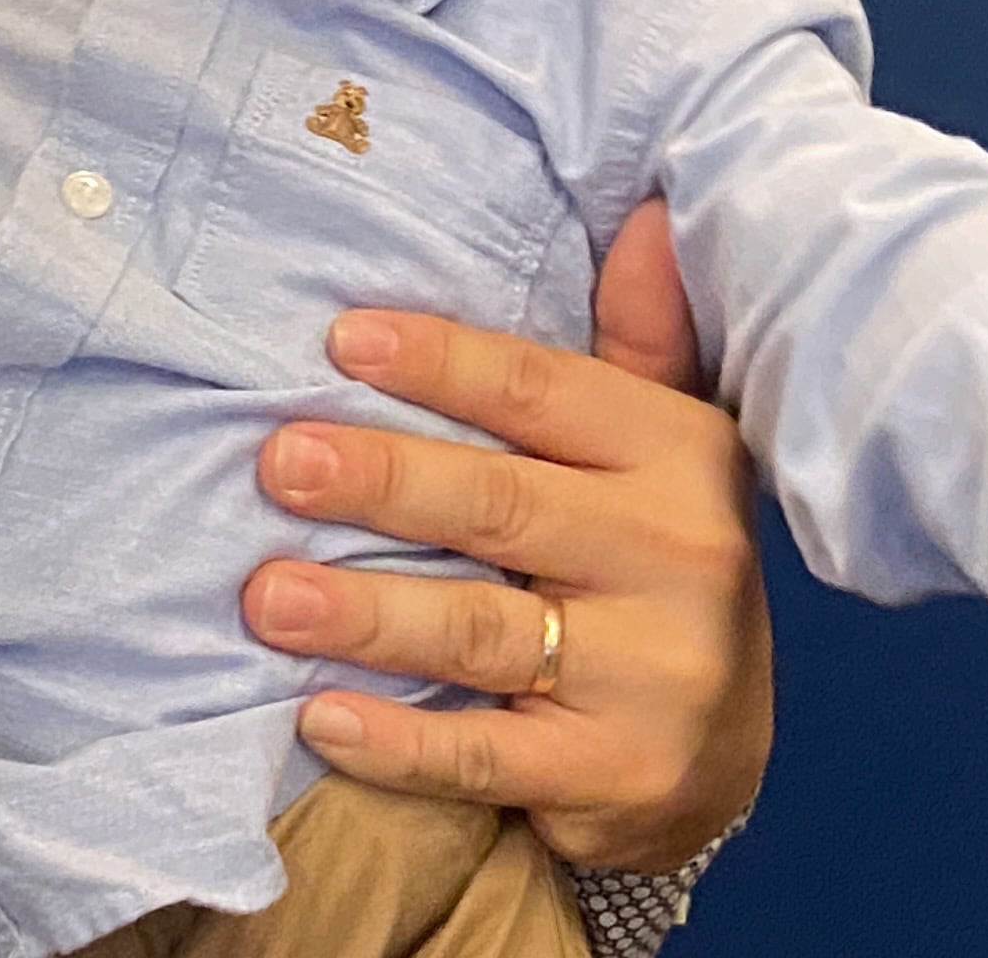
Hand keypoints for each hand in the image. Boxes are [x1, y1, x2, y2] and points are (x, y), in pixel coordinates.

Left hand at [236, 204, 771, 872]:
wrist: (722, 755)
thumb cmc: (655, 566)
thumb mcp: (668, 449)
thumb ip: (642, 340)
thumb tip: (649, 213)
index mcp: (679, 455)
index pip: (542, 392)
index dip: (440, 362)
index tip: (339, 339)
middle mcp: (677, 555)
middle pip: (500, 503)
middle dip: (381, 477)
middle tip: (278, 461)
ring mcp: (652, 674)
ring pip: (481, 629)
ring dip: (364, 612)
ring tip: (265, 595)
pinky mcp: (616, 772)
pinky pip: (486, 756)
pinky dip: (399, 743)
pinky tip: (320, 718)